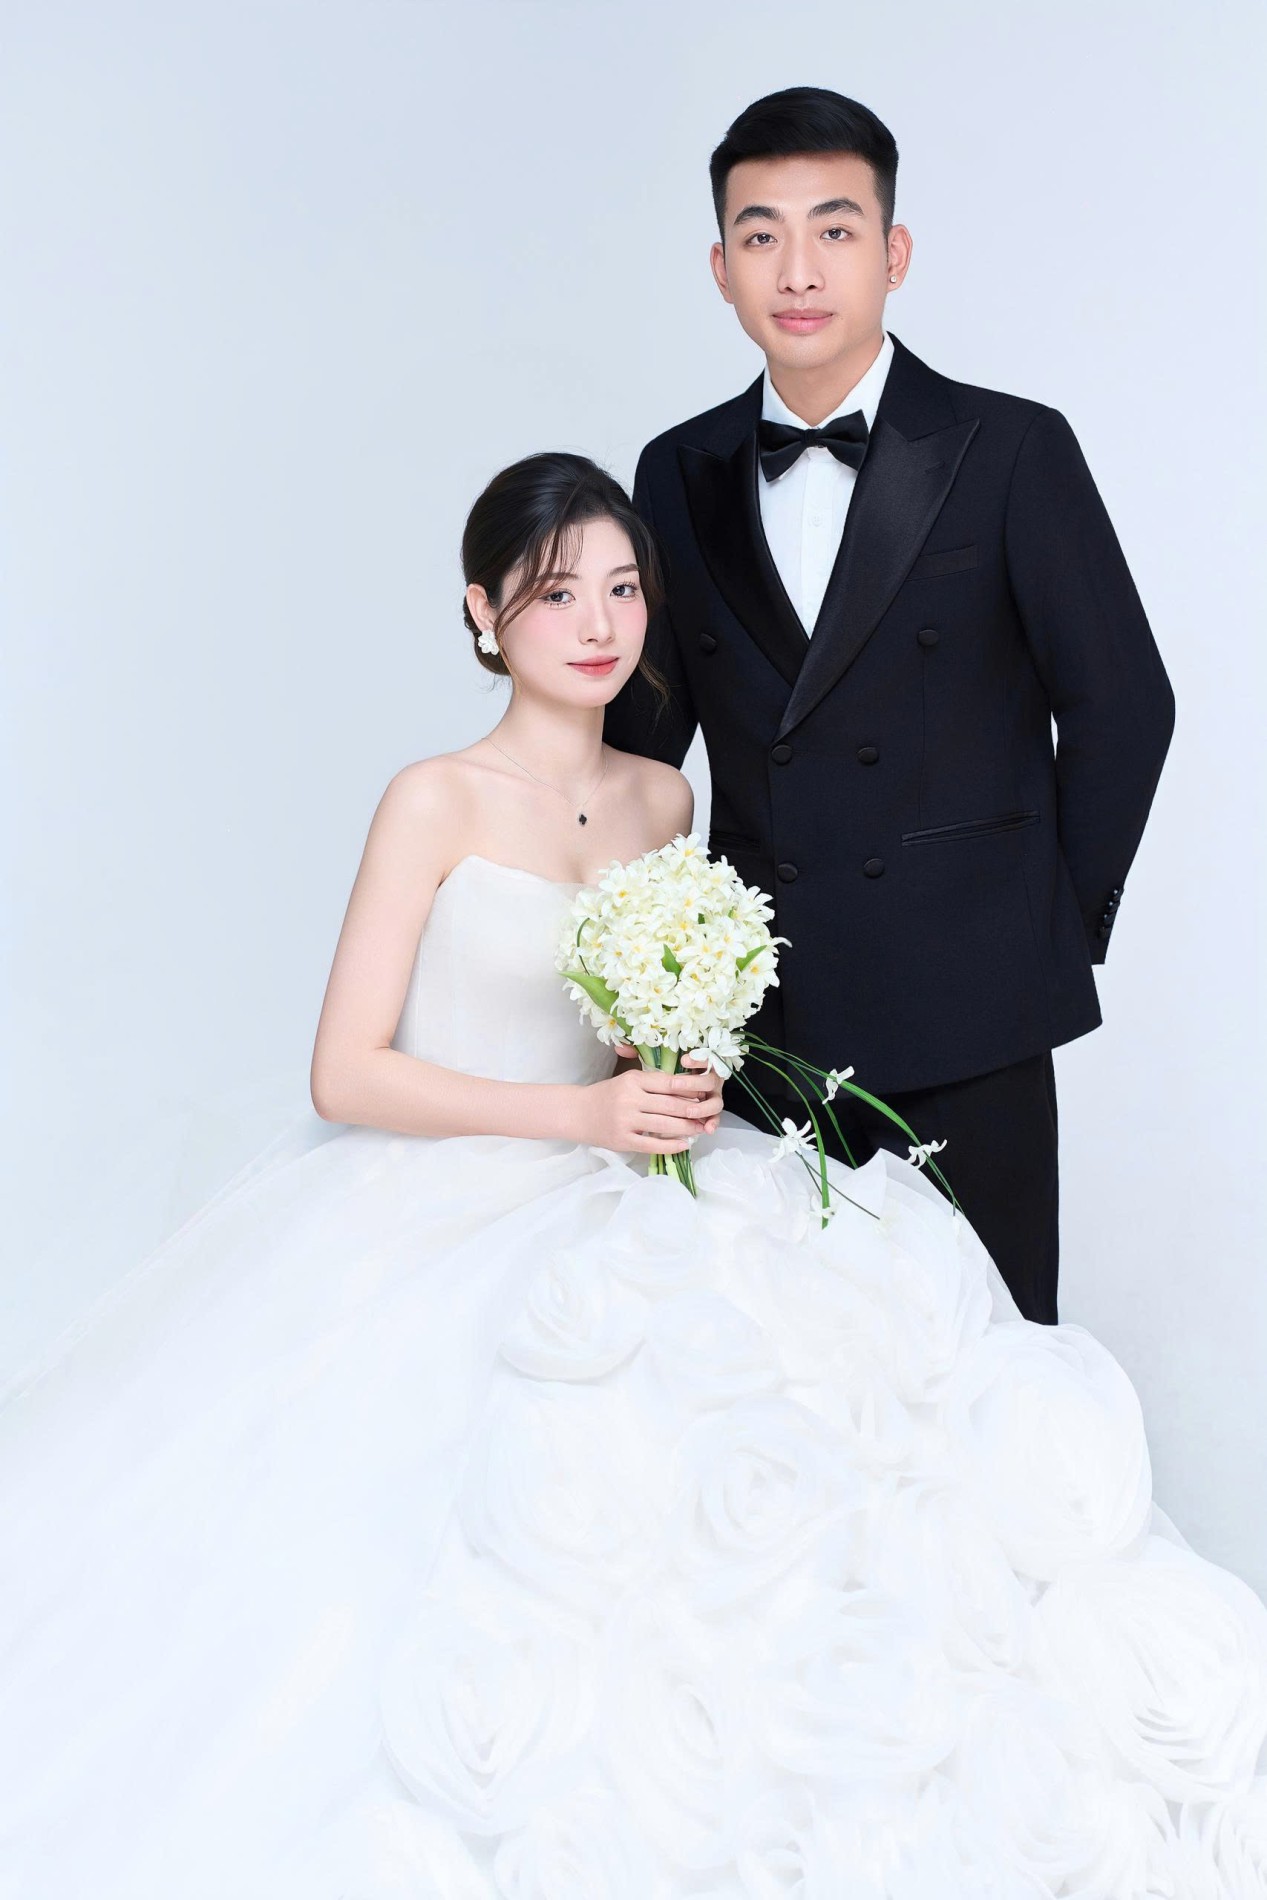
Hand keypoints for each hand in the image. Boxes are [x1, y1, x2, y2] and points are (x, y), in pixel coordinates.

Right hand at [579, 1053, 722, 1153]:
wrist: (577, 1112)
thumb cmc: (606, 1095)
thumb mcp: (627, 1081)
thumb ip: (652, 1084)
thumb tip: (686, 1092)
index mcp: (633, 1080)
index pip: (669, 1084)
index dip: (689, 1090)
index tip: (703, 1095)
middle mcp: (630, 1099)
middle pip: (670, 1105)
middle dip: (692, 1111)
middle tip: (706, 1115)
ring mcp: (625, 1121)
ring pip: (664, 1125)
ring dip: (686, 1128)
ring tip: (699, 1129)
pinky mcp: (623, 1140)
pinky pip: (653, 1145)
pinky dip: (671, 1146)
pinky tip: (683, 1145)